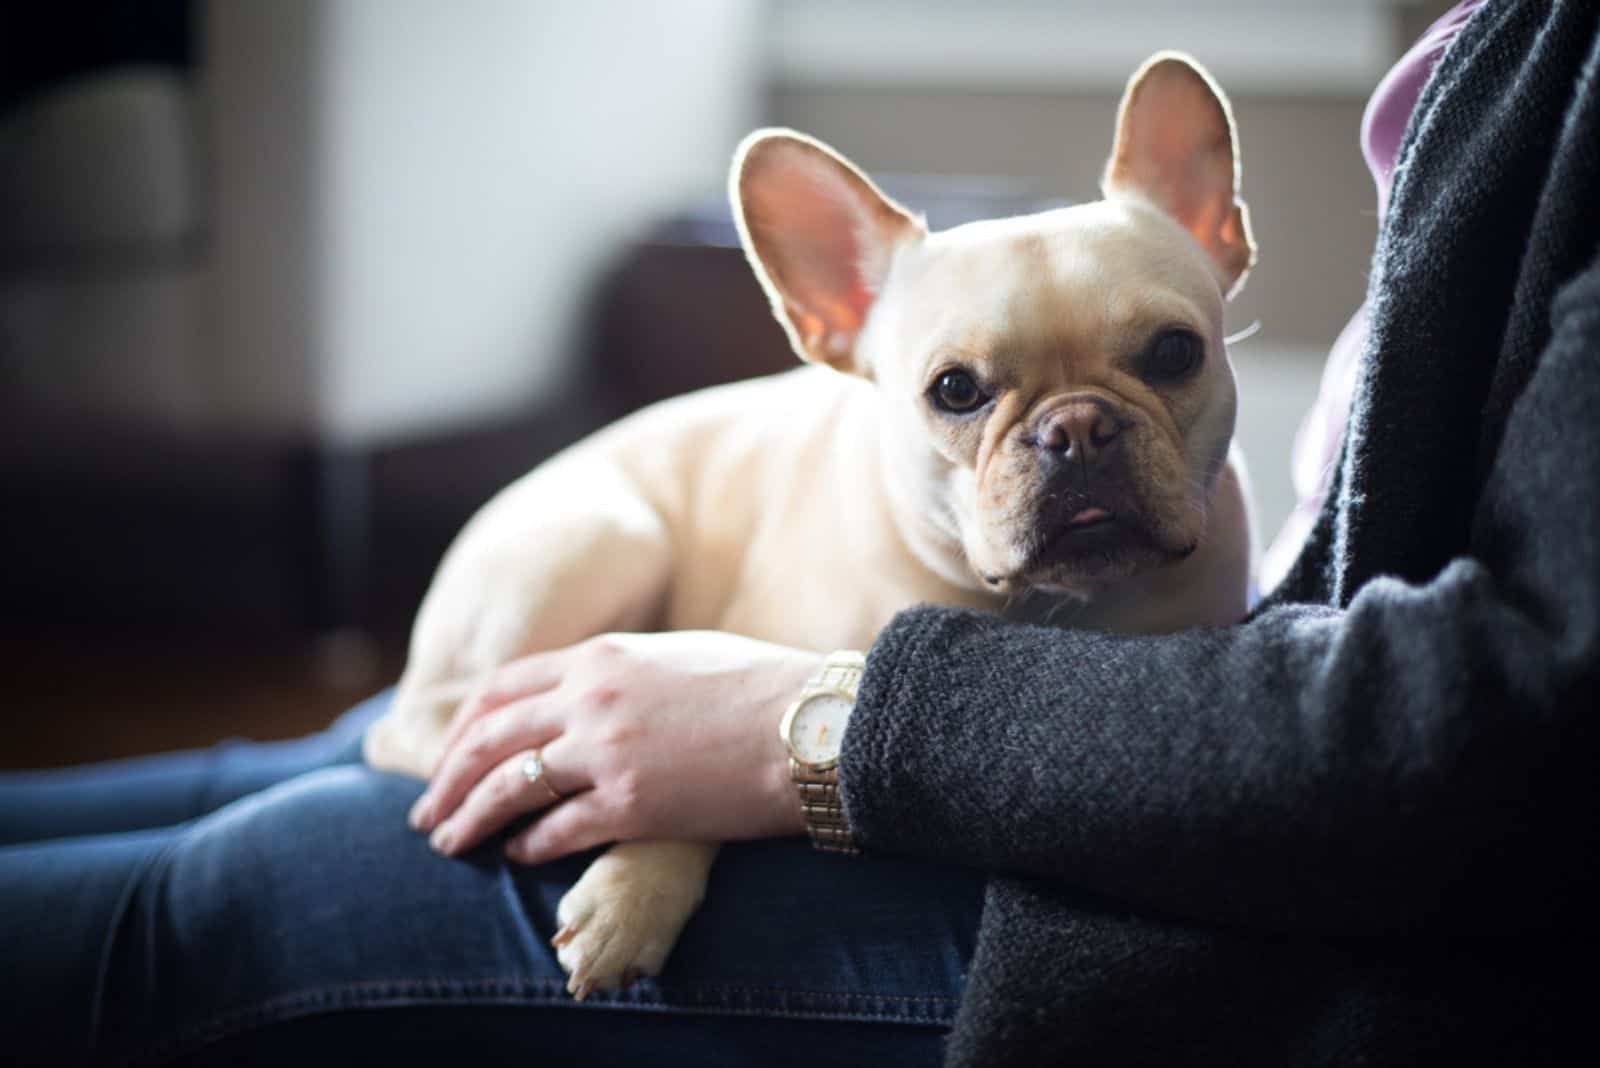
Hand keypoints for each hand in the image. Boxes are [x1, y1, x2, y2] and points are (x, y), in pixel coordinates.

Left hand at [407, 632, 822, 864]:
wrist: (813, 724)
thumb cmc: (762, 685)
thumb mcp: (679, 653)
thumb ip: (626, 669)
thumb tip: (594, 689)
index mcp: (602, 656)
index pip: (503, 687)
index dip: (465, 725)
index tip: (450, 753)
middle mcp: (592, 699)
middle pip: (488, 738)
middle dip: (446, 777)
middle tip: (426, 811)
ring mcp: (608, 752)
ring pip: (507, 786)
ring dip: (468, 818)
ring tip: (448, 843)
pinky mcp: (633, 804)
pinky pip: (556, 830)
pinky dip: (528, 846)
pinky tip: (518, 856)